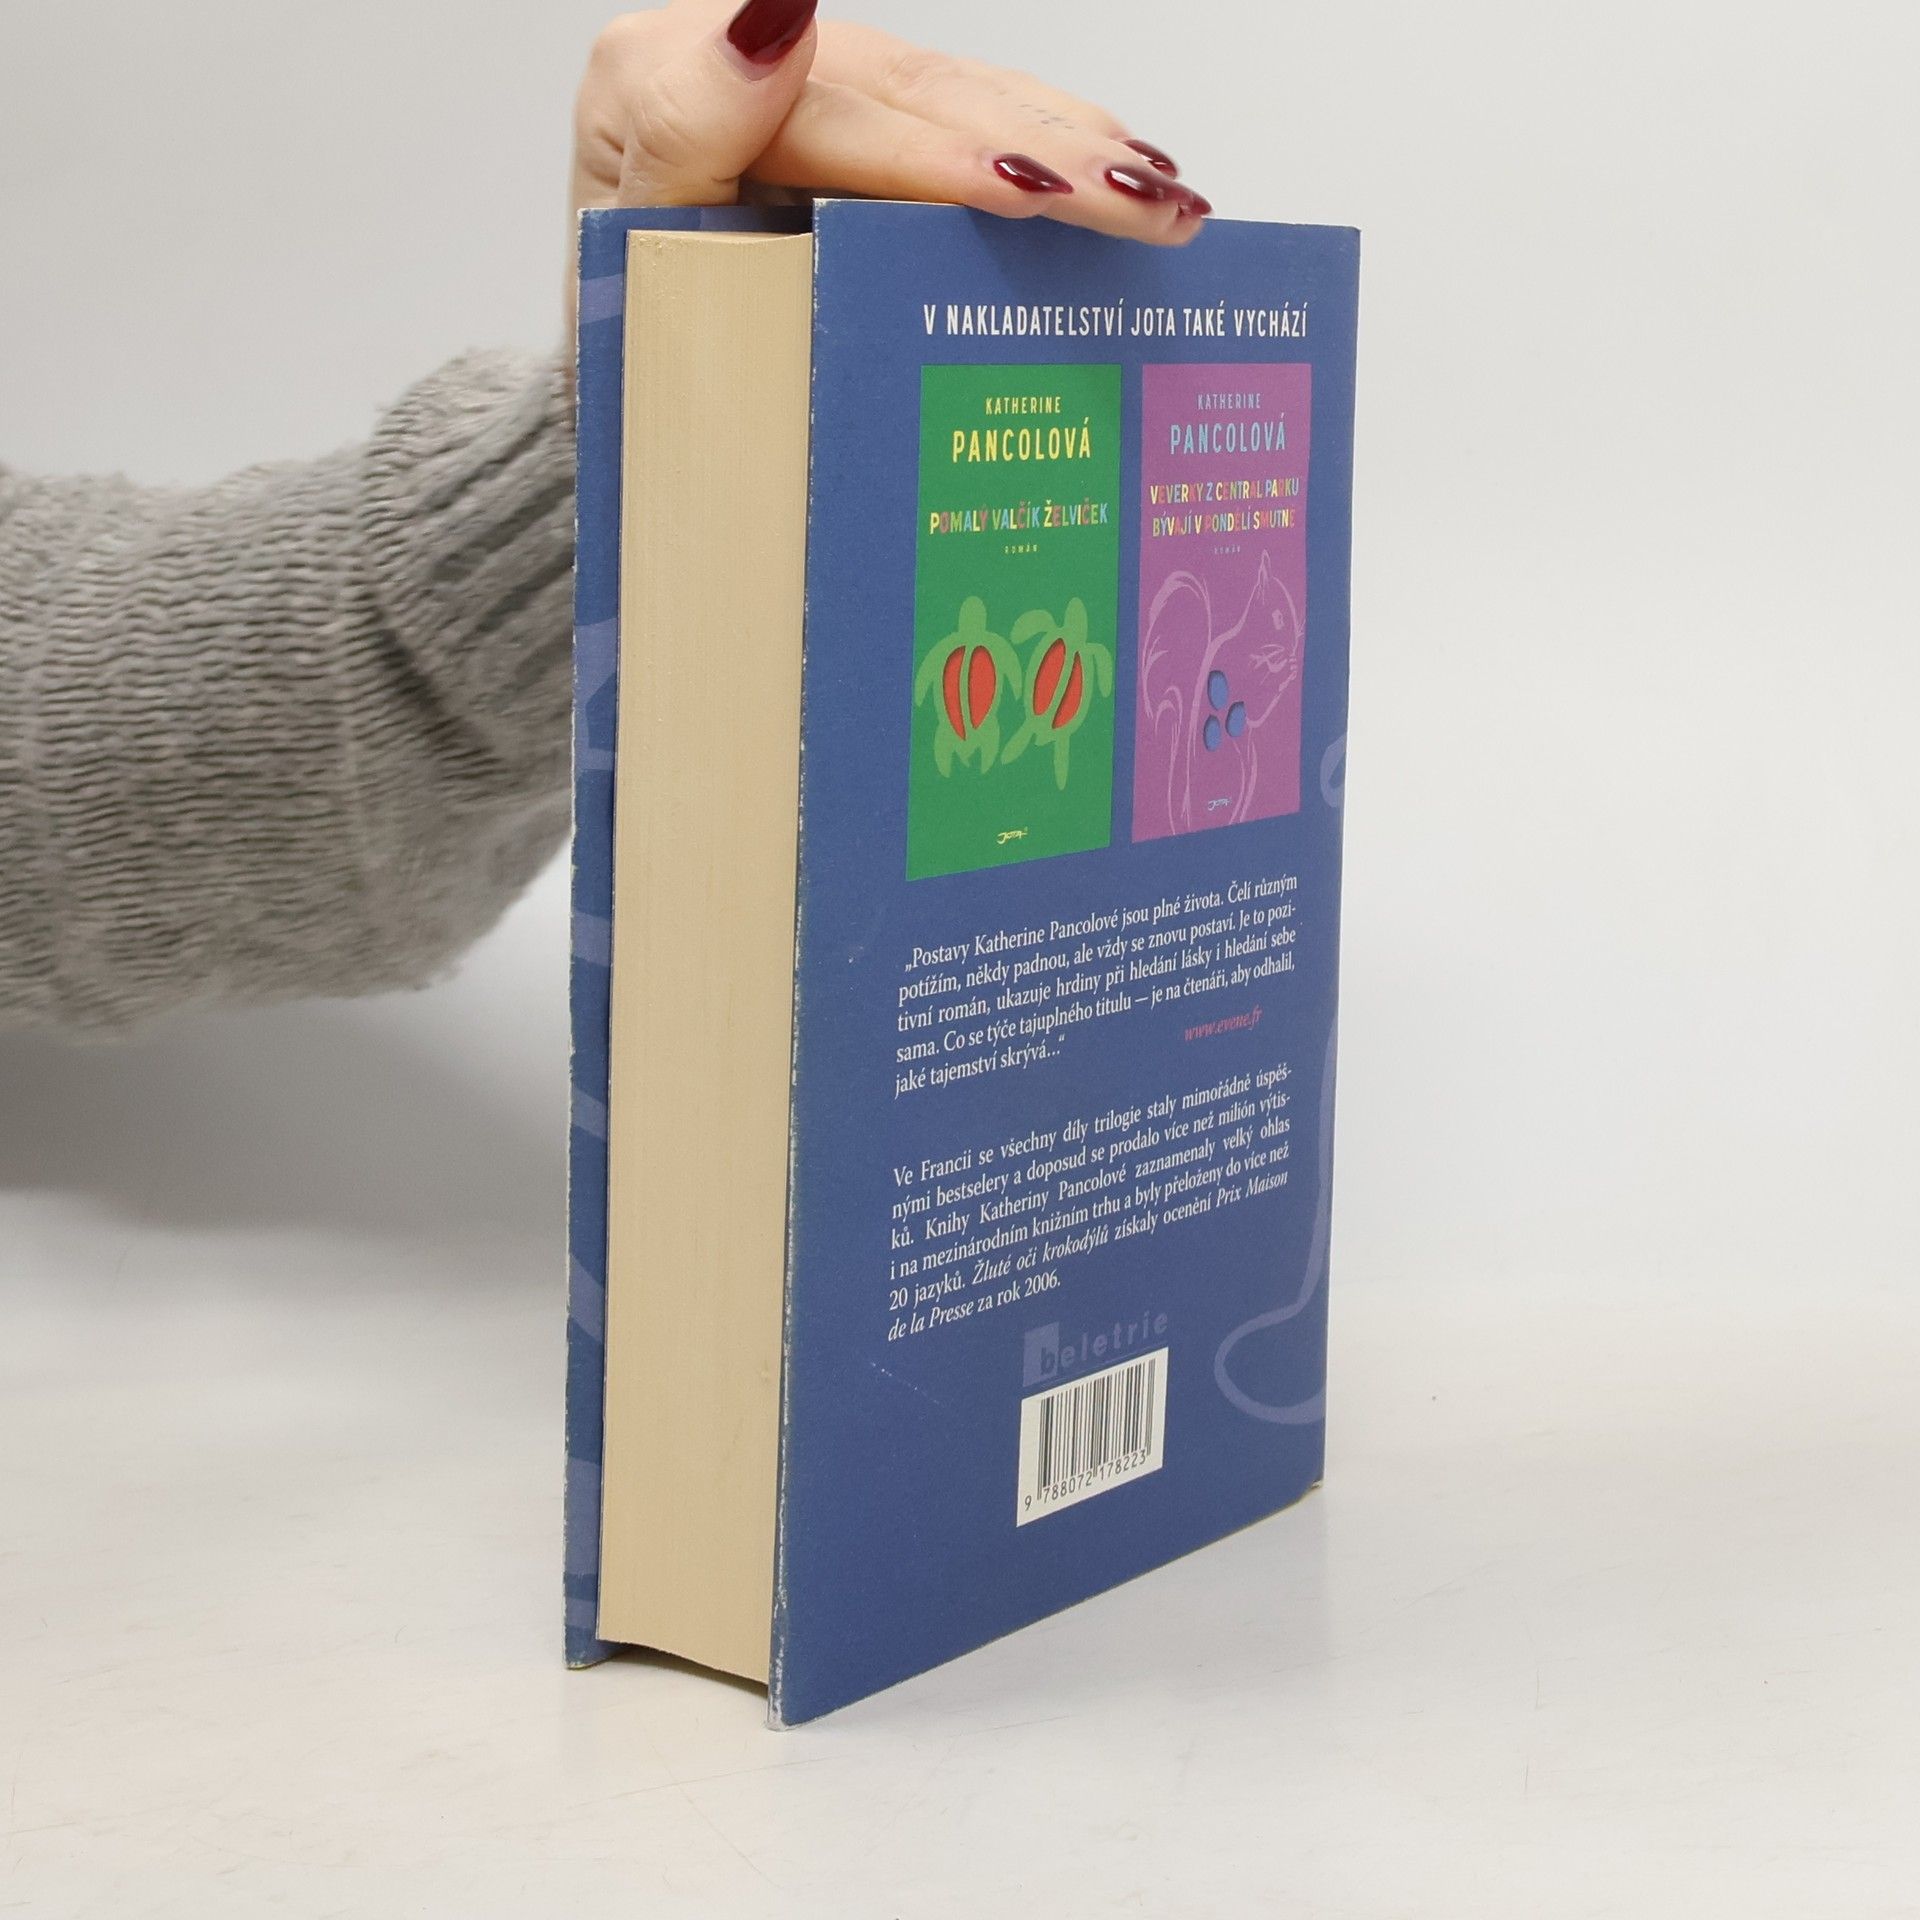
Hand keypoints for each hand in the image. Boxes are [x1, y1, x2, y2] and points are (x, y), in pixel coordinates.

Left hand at [570, 1, 1206, 321]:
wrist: (612, 364)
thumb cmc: (619, 337)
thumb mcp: (620, 254)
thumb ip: (682, 130)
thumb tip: (772, 19)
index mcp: (664, 76)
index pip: (835, 120)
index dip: (943, 156)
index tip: (1031, 193)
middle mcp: (741, 55)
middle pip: (919, 97)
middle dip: (1047, 154)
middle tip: (1148, 207)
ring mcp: (806, 79)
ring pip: (961, 98)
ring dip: (1074, 147)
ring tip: (1166, 197)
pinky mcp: (852, 111)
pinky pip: (964, 114)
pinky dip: (1050, 141)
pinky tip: (1127, 165)